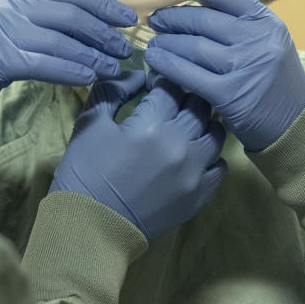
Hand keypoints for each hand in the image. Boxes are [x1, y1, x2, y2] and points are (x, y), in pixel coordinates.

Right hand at [0, 0, 136, 111]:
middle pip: (69, 15)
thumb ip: (45, 19)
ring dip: (93, 55)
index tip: (128, 18)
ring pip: (60, 40)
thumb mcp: (12, 23)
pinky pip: (43, 63)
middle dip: (102, 32)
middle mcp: (8, 5)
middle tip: (126, 47)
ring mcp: (1, 30)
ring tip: (114, 67)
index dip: (103, 5)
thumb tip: (96, 26)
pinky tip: (90, 77)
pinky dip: (71, 70)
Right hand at [50, 70, 226, 240]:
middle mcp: (179, 146)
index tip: (156, 83)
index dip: (163, 79)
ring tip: (187, 125)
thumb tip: (137, 75)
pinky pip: (220, 166)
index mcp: (150, 126)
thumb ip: (112, 90)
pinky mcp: (199, 197)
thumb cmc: (85, 173)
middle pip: (198, 106)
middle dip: (186, 96)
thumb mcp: (89, 123)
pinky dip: (211, 155)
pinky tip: (194, 154)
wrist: (90, 228)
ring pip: (215, 133)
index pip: (170, 87)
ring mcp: (194, 174)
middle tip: (173, 100)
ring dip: (203, 123)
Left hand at [144, 0, 304, 151]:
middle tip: (155, 20)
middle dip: (171, 18)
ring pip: (191, 46)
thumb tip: (187, 2)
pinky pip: (188, 74)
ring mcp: (244, 66)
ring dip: (166, 42)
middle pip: (200, 19)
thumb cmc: (272, 76)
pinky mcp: (230, 94)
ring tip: (155, 42)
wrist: (296, 121)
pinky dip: (167, 65)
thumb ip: (234, 21)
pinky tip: (156, 60)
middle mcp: (256, 39)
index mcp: (264, 19)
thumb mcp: (264, 39)